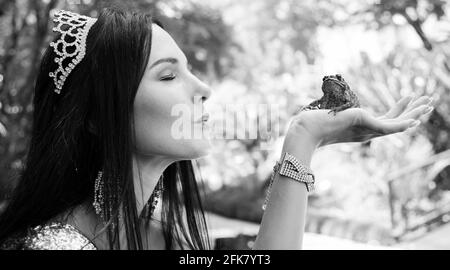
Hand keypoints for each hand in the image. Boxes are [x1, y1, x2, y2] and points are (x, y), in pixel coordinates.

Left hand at [285, 95, 433, 148]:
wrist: (307, 130)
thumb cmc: (314, 124)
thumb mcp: (328, 114)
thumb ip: (332, 111)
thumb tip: (325, 105)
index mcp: (360, 130)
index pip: (385, 122)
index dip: (398, 114)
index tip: (407, 102)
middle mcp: (366, 133)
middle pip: (396, 123)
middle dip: (412, 112)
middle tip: (427, 102)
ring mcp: (367, 131)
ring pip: (398, 124)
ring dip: (415, 113)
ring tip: (429, 102)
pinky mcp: (367, 125)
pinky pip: (391, 126)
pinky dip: (404, 122)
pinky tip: (415, 118)